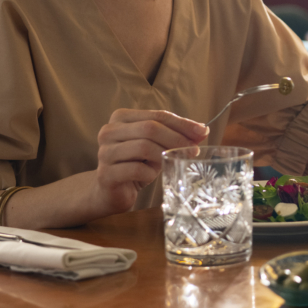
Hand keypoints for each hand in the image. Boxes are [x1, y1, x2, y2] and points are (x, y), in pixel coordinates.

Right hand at [91, 109, 208, 216]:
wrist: (111, 191)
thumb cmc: (136, 164)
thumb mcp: (157, 146)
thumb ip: (176, 135)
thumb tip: (203, 131)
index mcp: (121, 117)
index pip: (157, 115)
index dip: (182, 123)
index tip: (203, 131)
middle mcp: (109, 131)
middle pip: (150, 128)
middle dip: (176, 139)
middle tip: (193, 150)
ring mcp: (104, 152)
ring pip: (143, 147)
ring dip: (163, 156)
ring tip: (170, 163)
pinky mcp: (105, 174)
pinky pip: (136, 169)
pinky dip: (150, 173)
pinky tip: (151, 175)